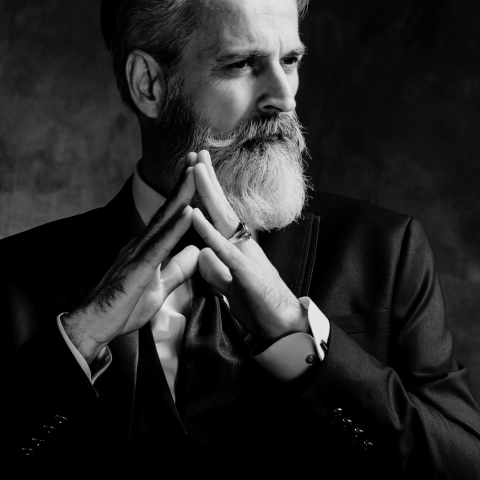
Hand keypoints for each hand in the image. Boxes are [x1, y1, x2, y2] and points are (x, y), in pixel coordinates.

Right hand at [61, 163, 199, 363]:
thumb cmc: (122, 310)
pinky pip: (160, 244)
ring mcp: (137, 253)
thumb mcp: (159, 289)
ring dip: (181, 195)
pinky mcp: (138, 268)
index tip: (196, 174)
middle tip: (195, 157)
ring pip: (164, 220)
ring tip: (195, 173)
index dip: (183, 196)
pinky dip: (176, 227)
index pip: (168, 218)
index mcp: (146, 249)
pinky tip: (189, 212)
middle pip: (166, 210)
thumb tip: (195, 253)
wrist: (95, 325)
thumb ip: (177, 271)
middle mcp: (140, 244)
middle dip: (182, 183)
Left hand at [189, 150, 307, 342]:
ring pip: (224, 218)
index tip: (195, 168)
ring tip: (195, 169)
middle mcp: (243, 245)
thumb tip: (200, 256)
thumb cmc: (259, 307)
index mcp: (239, 247)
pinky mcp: (245, 272)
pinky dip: (208, 231)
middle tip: (196, 152)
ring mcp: (246, 256)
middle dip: (208, 179)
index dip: (207, 191)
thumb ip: (215, 270)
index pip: (220, 214)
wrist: (284, 327)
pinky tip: (195, 216)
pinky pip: (223, 248)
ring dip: (208, 193)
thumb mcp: (230, 285)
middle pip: (222, 206)